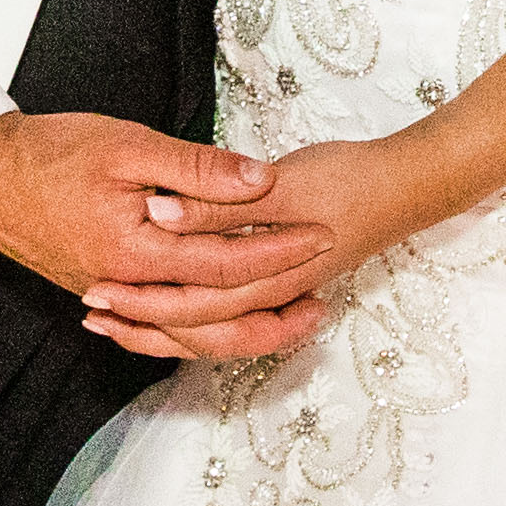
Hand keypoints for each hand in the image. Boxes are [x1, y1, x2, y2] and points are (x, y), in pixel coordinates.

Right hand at [0, 114, 328, 356]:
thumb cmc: (50, 153)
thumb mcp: (129, 146)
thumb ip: (197, 169)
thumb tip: (259, 181)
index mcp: (137, 252)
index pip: (227, 261)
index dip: (279, 248)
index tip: (321, 234)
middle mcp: (127, 287)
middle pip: (215, 316)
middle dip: (273, 307)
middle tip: (322, 299)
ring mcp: (112, 295)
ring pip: (188, 328)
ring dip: (241, 327)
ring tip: (287, 319)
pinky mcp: (101, 290)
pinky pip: (159, 323)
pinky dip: (196, 326)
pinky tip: (220, 321)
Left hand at [86, 134, 439, 365]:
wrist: (412, 184)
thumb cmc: (353, 179)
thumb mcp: (283, 184)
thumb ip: (219, 202)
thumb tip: (161, 213)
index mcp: (269, 274)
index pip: (193, 304)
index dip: (141, 300)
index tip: (96, 291)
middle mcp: (274, 293)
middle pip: (196, 325)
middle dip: (142, 321)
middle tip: (93, 312)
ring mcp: (283, 289)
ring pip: (213, 327)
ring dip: (164, 324)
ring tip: (118, 320)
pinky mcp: (288, 276)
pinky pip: (230, 311)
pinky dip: (196, 313)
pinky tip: (177, 304)